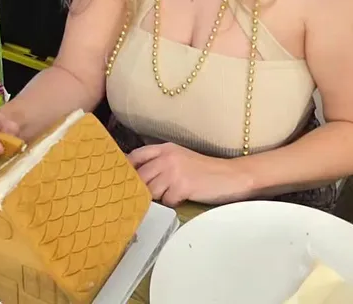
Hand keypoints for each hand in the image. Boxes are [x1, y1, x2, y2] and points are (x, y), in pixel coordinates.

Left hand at [127, 142, 252, 206]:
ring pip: (150, 191)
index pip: (135, 156)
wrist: (231, 175)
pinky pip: (166, 201)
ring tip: (172, 194)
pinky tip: (183, 198)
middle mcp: (167, 157)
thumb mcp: (179, 159)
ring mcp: (174, 171)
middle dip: (142, 189)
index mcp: (165, 148)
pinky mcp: (182, 186)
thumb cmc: (204, 170)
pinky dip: (173, 203)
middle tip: (147, 196)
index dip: (126, 169)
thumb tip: (134, 176)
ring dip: (159, 197)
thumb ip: (159, 162)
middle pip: (139, 177)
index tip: (121, 180)